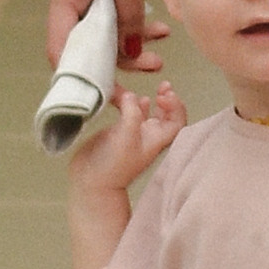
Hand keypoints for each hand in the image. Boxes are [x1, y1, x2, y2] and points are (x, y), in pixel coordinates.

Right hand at [48, 0, 168, 73]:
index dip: (82, 77)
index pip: (62, 50)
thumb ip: (131, 11)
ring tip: (159, 51)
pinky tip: (155, 27)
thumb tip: (132, 49)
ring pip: (95, 29)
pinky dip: (126, 21)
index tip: (111, 93)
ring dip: (125, 42)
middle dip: (114, 62)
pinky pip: (103, 11)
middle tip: (151, 70)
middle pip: (80, 44)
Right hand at [67, 81, 184, 194]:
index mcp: (157, 139)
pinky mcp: (118, 132)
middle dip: (168, 99)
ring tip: (150, 91)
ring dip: (151, 100)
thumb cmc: (112, 166)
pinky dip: (130, 103)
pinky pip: (129, 113)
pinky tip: (126, 97)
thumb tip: (131, 95)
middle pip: (167, 116)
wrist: (91, 181)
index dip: (176, 105)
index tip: (164, 95)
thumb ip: (132, 111)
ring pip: (148, 113)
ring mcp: (133, 134)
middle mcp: (148, 136)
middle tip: (164, 87)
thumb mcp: (126, 135)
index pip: (177, 121)